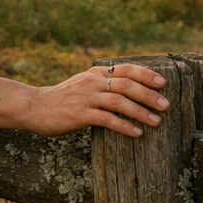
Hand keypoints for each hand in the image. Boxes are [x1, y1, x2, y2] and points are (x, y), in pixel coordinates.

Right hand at [23, 64, 169, 137]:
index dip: (146, 74)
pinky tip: (137, 133)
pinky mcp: (80, 114)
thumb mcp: (84, 83)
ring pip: (119, 102)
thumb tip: (130, 88)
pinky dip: (124, 126)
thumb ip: (103, 83)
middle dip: (148, 94)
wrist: (36, 106)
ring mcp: (86, 97)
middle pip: (126, 85)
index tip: (162, 83)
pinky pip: (107, 120)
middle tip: (165, 105)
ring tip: (156, 121)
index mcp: (95, 72)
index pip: (125, 69)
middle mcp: (92, 82)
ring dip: (140, 111)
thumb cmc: (64, 98)